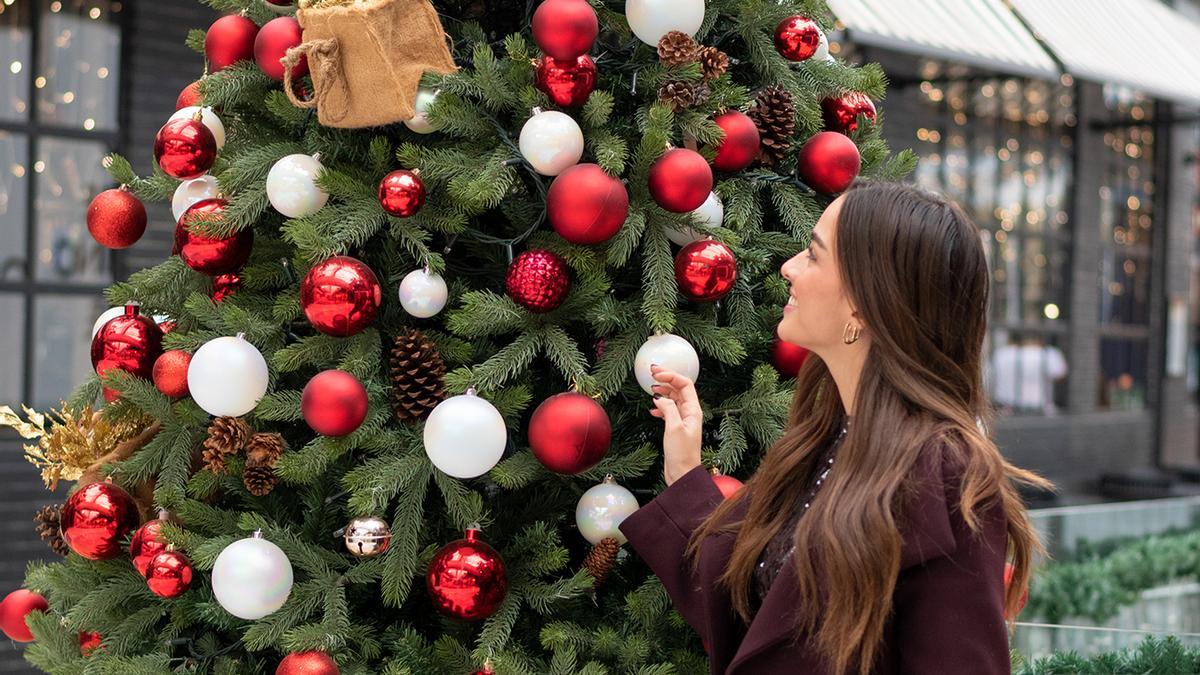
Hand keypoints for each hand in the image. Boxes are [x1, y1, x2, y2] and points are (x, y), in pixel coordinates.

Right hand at [648, 364, 702, 485]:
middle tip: (652, 373)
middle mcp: (690, 413)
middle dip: (666, 379)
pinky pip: (669, 410)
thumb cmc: (681, 454)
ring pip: (674, 398)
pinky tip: (653, 409)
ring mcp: (683, 420)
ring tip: (651, 389)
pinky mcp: (676, 427)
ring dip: (663, 391)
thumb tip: (661, 398)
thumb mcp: (673, 428)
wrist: (682, 473)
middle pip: (679, 389)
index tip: (656, 373)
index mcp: (693, 410)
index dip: (671, 376)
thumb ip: (668, 409)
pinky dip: (661, 406)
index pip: (685, 384)